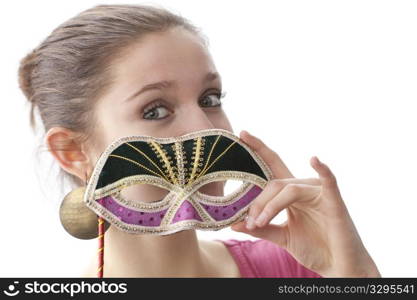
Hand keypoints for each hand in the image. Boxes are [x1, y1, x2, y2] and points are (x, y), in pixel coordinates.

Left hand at [231, 130, 380, 276]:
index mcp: (292, 193)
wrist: (338, 266)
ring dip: (270, 206)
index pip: (272, 166)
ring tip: (258, 223)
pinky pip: (328, 181)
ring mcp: (319, 193)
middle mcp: (304, 188)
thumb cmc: (315, 248)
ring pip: (288, 188)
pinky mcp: (334, 202)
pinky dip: (322, 169)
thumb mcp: (281, 237)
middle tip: (248, 223)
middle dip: (257, 203)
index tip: (242, 134)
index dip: (258, 148)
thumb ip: (261, 228)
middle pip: (274, 184)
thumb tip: (234, 224)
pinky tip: (314, 159)